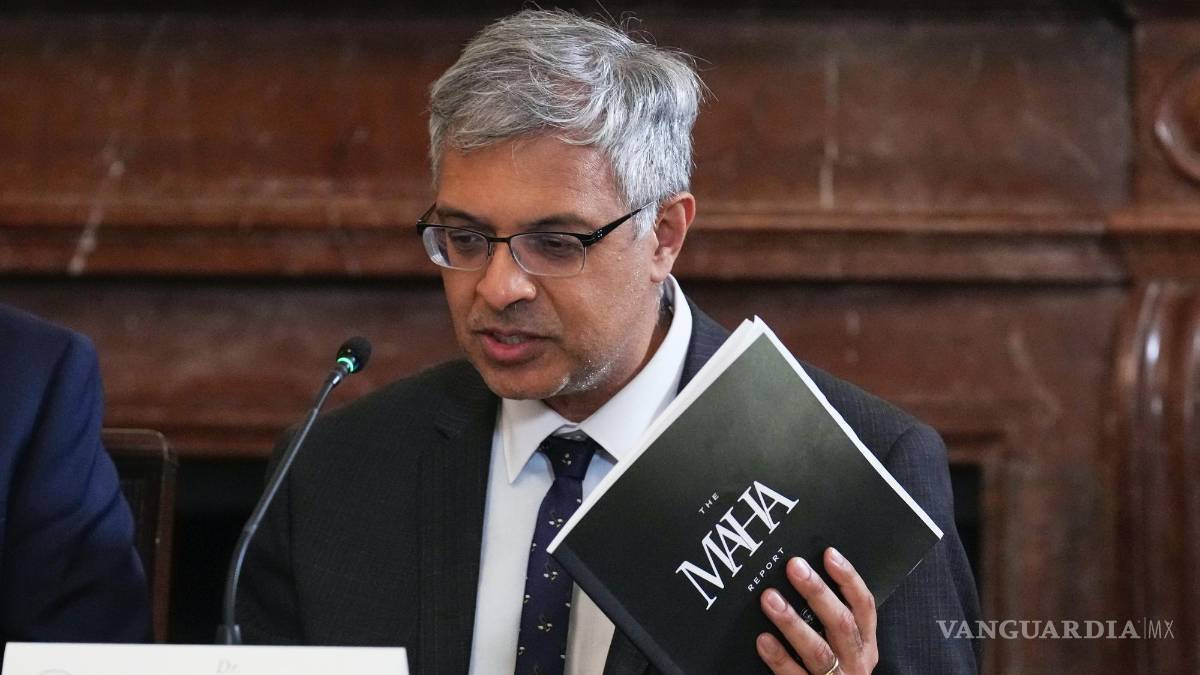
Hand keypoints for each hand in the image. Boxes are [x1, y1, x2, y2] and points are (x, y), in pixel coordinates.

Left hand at [756, 548, 877, 674]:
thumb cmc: (834, 672)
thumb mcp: (844, 648)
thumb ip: (830, 620)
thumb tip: (801, 576)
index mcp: (865, 646)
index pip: (864, 607)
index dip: (849, 579)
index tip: (829, 554)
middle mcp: (856, 663)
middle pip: (841, 624)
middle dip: (818, 593)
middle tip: (794, 567)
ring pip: (819, 651)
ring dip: (793, 622)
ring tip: (769, 598)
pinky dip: (779, 658)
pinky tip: (763, 640)